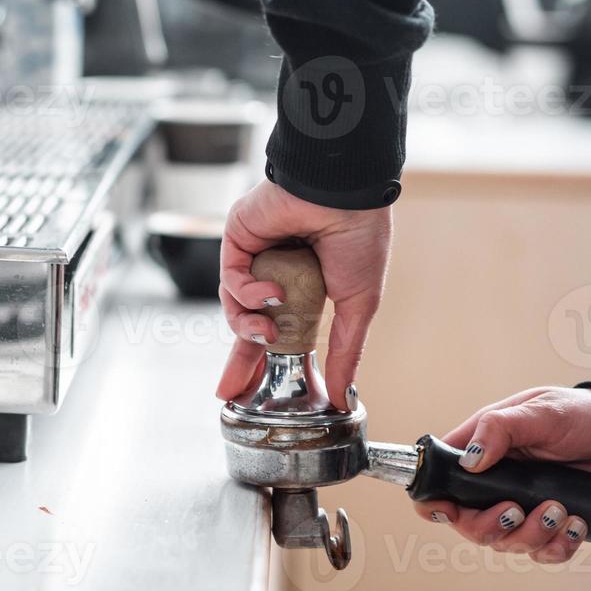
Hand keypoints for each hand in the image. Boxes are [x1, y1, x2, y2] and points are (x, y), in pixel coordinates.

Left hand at [214, 180, 391, 409]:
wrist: (344, 193)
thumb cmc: (360, 239)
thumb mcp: (358, 305)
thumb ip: (345, 350)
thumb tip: (346, 397)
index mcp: (305, 286)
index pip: (279, 329)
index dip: (266, 359)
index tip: (254, 394)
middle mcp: (277, 270)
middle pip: (248, 322)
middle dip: (240, 358)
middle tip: (229, 390)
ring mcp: (256, 254)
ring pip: (235, 303)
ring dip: (248, 324)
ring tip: (267, 330)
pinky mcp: (238, 237)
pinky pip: (230, 277)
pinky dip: (246, 292)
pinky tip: (270, 292)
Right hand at [415, 387, 590, 563]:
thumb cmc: (575, 412)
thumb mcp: (539, 412)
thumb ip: (500, 429)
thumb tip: (469, 459)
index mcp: (479, 448)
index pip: (440, 479)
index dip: (435, 501)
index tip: (449, 511)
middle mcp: (493, 481)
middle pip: (468, 523)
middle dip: (492, 526)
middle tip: (519, 510)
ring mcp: (519, 504)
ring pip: (505, 541)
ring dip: (532, 536)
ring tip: (560, 511)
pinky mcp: (546, 522)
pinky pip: (541, 551)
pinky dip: (557, 546)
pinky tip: (576, 525)